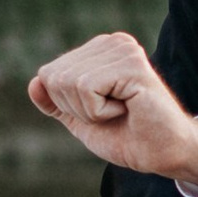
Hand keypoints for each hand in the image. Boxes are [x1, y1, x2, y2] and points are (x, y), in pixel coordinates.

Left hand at [29, 32, 197, 186]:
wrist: (163, 154)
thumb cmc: (128, 135)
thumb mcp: (82, 119)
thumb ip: (56, 101)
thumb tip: (34, 83)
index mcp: (100, 49)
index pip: (48, 74)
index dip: (66, 104)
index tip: (101, 111)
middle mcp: (112, 42)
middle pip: (54, 77)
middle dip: (76, 108)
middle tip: (112, 113)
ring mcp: (123, 50)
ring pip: (68, 82)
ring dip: (90, 111)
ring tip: (121, 110)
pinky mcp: (132, 65)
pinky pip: (86, 88)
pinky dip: (100, 111)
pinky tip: (127, 109)